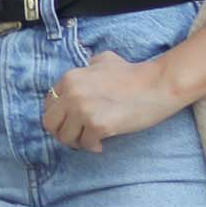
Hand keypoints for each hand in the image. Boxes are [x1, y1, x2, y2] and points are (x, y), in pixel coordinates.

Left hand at [41, 53, 181, 153]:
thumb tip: (82, 73)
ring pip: (65, 138)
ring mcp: (84, 110)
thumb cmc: (133, 73)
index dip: (59, 116)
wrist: (156, 84)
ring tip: (91, 138)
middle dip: (63, 132)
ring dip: (77, 141)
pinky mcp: (98, 125)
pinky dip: (93, 146)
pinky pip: (86, 144)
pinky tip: (102, 142)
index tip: (71, 121)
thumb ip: (87, 67)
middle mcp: (72, 93)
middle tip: (78, 134)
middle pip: (50, 124)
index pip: (48, 105)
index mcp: (70, 78)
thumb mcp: (104, 60)